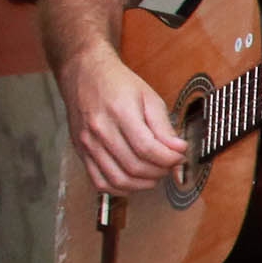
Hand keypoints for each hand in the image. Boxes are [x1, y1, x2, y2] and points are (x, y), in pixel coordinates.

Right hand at [62, 43, 188, 193]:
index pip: (147, 148)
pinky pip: (100, 182)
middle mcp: (100, 130)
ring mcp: (88, 143)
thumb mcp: (148, 96)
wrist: (84, 73)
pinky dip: (120, 188)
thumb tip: (179, 149)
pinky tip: (134, 181)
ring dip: (143, 184)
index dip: (169, 159)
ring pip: (118, 179)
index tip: (180, 156)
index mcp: (120, 112)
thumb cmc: (117, 83)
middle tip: (170, 165)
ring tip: (155, 174)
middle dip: (160, 171)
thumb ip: (164, 126)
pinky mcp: (81, 152)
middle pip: (134, 166)